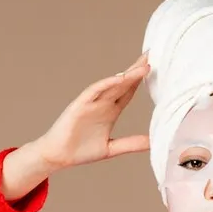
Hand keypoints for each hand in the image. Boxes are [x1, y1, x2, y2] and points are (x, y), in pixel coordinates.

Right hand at [35, 53, 150, 169]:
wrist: (58, 156)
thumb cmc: (81, 150)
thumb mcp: (112, 148)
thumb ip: (132, 143)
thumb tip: (154, 143)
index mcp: (110, 111)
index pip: (128, 92)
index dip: (140, 81)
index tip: (154, 69)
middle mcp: (102, 103)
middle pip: (123, 83)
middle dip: (136, 70)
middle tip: (151, 56)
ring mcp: (91, 102)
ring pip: (112, 84)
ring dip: (127, 75)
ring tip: (142, 65)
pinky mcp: (80, 105)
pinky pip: (94, 91)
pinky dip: (106, 83)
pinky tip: (120, 78)